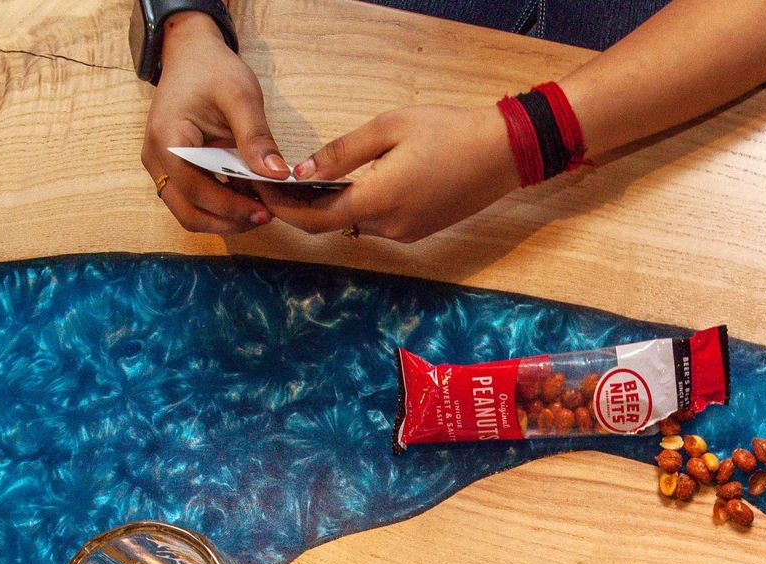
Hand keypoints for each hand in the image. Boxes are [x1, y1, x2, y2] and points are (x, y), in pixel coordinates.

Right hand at [140, 12, 283, 234]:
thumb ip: (257, 136)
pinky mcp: (170, 169)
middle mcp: (155, 157)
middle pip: (187, 212)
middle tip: (265, 216)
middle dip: (228, 221)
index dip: (231, 207)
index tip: (266, 212)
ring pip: (188, 212)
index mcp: (167, 138)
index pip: (195, 190)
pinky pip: (191, 200)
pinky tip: (246, 198)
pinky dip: (218, 207)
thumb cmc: (213, 70)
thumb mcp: (241, 96)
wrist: (191, 55)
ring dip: (223, 219)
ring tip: (259, 209)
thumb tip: (277, 175)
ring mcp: (160, 165)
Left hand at [261, 105, 521, 242]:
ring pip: (354, 225)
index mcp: (379, 199)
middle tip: (275, 186)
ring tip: (307, 183)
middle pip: (331, 225)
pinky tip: (348, 188)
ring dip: (329, 209)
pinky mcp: (418, 231)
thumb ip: (342, 153)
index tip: (261, 193)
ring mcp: (406, 233)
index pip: (315, 218)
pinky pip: (377, 224)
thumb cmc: (448, 131)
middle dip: (300, 209)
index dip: (283, 209)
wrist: (503, 154)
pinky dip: (356, 209)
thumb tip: (303, 172)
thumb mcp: (389, 128)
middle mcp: (390, 226)